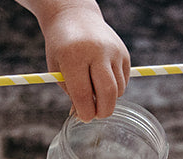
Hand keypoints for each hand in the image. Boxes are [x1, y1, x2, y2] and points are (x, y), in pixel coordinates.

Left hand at [23, 0, 130, 119]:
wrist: (75, 16)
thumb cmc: (62, 47)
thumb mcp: (58, 69)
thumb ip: (71, 93)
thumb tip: (84, 116)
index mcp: (74, 56)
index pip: (83, 94)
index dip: (84, 112)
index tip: (83, 117)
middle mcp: (97, 52)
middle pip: (108, 94)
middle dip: (102, 112)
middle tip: (94, 115)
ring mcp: (113, 51)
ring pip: (118, 90)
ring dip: (107, 99)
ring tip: (94, 91)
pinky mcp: (124, 53)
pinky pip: (124, 81)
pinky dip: (115, 88)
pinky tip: (101, 79)